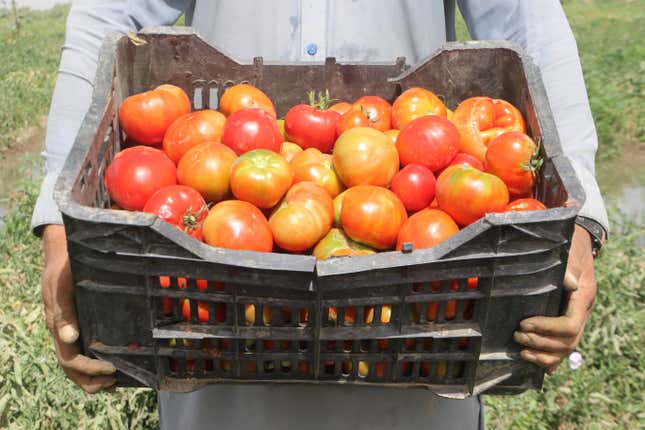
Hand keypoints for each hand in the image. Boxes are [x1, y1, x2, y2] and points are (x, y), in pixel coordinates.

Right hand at [42, 224, 116, 392]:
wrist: (61, 254)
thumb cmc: (63, 269)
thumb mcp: (62, 286)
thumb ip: (64, 312)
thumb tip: (70, 338)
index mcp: (57, 327)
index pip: (70, 359)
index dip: (89, 368)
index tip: (111, 369)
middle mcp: (62, 332)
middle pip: (71, 367)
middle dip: (90, 379)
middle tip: (113, 383)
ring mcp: (68, 329)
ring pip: (75, 362)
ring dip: (91, 377)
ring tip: (113, 383)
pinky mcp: (77, 323)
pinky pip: (82, 349)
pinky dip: (93, 363)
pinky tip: (111, 366)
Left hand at [514, 225, 596, 373]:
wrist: (578, 247)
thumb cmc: (569, 250)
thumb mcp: (570, 255)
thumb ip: (568, 268)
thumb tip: (569, 281)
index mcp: (583, 299)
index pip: (570, 325)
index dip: (546, 328)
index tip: (524, 323)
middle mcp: (582, 313)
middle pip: (567, 342)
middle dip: (541, 343)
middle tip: (517, 335)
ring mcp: (576, 319)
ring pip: (566, 349)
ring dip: (543, 354)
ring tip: (521, 349)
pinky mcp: (567, 322)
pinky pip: (563, 349)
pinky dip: (550, 360)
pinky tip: (536, 364)